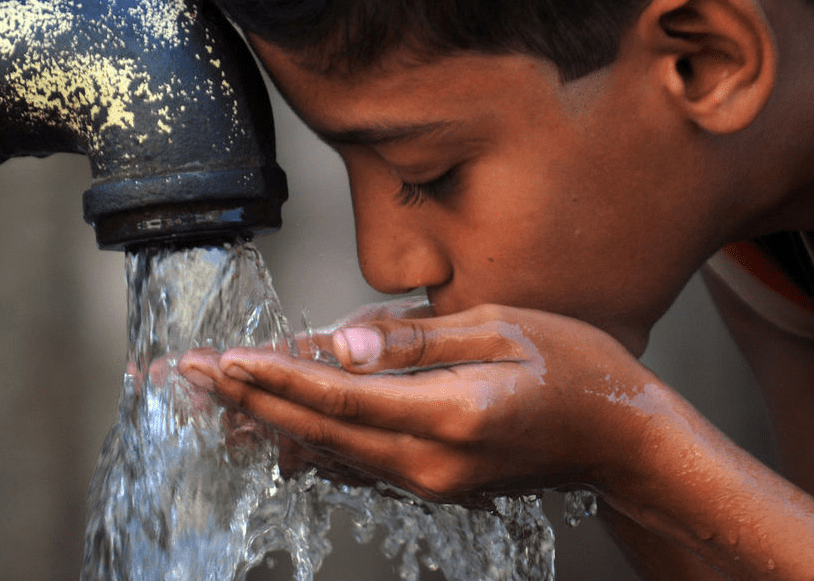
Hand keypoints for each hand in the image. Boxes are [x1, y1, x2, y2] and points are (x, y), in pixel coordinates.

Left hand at [180, 302, 661, 502]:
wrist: (624, 441)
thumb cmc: (578, 371)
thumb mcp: (502, 328)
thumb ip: (415, 339)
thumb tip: (343, 343)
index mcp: (452, 413)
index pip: (340, 395)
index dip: (275, 377)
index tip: (223, 361)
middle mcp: (432, 461)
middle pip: (318, 431)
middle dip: (249, 402)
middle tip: (189, 378)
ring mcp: (432, 482)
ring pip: (329, 454)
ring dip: (267, 425)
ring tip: (211, 404)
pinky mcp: (434, 484)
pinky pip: (356, 465)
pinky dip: (308, 447)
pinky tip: (274, 436)